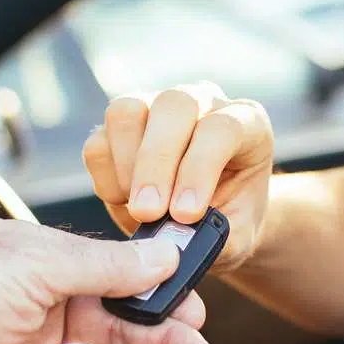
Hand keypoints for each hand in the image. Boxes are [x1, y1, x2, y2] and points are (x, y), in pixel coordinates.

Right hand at [83, 83, 273, 270]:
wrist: (212, 219)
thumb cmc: (232, 221)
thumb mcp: (238, 236)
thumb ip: (217, 237)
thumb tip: (176, 239)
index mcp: (246, 123)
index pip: (221, 128)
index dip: (199, 169)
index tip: (185, 214)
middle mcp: (201, 103)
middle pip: (172, 106)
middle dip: (156, 164)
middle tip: (148, 214)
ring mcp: (155, 107)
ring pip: (126, 112)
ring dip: (126, 166)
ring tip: (139, 210)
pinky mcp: (119, 129)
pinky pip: (98, 142)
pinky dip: (105, 179)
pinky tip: (125, 203)